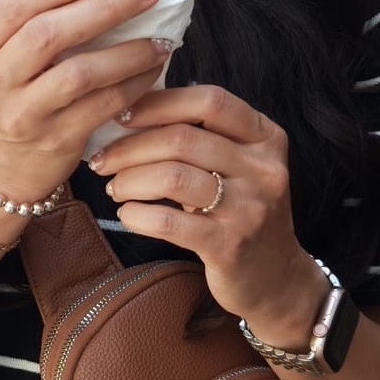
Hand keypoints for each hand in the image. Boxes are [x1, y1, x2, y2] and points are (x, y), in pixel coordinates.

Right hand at [0, 0, 168, 207]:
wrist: (3, 165)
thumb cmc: (14, 90)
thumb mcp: (1, 53)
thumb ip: (33, 16)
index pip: (16, 4)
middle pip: (48, 34)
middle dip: (104, 7)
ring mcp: (20, 114)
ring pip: (79, 73)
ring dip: (127, 51)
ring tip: (161, 36)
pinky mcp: (54, 140)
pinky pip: (101, 106)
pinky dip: (133, 84)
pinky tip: (153, 68)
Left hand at [87, 84, 327, 343]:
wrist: (277, 278)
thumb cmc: (242, 210)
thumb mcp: (240, 165)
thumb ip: (203, 136)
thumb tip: (133, 108)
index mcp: (266, 137)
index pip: (209, 101)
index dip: (159, 103)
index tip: (122, 115)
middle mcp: (263, 168)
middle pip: (182, 138)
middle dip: (130, 146)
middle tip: (102, 160)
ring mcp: (249, 208)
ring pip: (172, 176)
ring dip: (129, 179)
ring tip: (114, 187)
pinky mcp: (228, 245)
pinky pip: (168, 221)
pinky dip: (137, 214)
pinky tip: (127, 214)